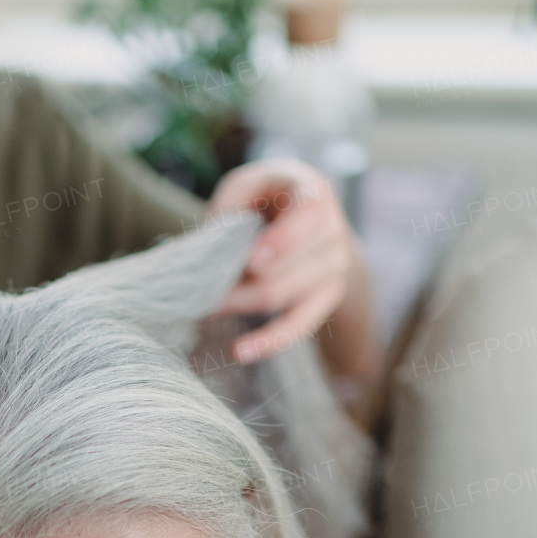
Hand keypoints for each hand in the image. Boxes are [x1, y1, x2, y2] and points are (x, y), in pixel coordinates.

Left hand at [207, 160, 353, 364]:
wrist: (303, 218)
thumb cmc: (263, 199)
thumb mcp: (244, 187)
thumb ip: (230, 208)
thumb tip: (212, 250)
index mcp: (313, 192)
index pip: (309, 216)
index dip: (282, 241)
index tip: (251, 262)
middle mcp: (333, 229)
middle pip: (289, 267)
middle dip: (243, 280)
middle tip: (201, 287)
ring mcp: (335, 266)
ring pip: (285, 297)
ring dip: (242, 304)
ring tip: (207, 305)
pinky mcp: (327, 297)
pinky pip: (300, 325)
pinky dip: (269, 340)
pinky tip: (241, 350)